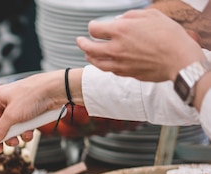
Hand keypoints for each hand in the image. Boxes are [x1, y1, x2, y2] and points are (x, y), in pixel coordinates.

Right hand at [0, 69, 80, 151]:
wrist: (57, 90)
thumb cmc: (34, 94)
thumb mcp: (13, 115)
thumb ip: (0, 129)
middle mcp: (5, 103)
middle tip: (0, 150)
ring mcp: (17, 108)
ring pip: (9, 129)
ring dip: (14, 137)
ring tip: (19, 140)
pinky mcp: (29, 113)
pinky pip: (22, 127)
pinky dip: (25, 133)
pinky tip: (30, 132)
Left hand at [76, 9, 204, 81]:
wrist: (179, 59)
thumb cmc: (169, 35)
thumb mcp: (151, 15)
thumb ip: (131, 16)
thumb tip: (120, 19)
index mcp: (120, 31)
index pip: (94, 29)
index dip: (92, 26)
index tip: (93, 26)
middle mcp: (115, 48)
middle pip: (89, 48)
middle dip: (82, 43)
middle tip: (79, 41)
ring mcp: (119, 63)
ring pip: (96, 63)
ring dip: (89, 57)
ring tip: (87, 53)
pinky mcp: (126, 74)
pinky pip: (109, 70)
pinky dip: (104, 65)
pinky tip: (105, 62)